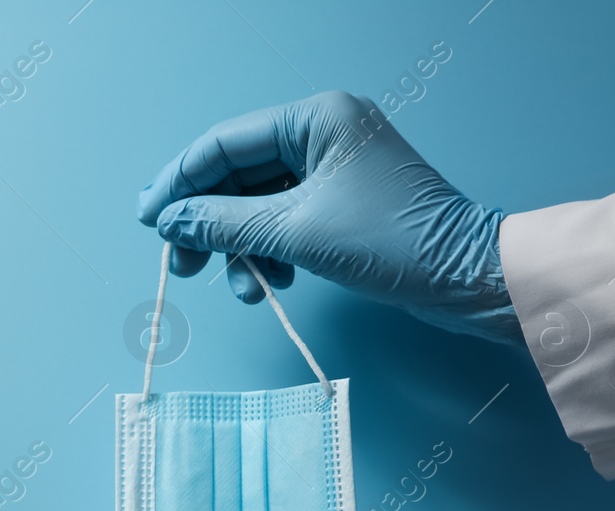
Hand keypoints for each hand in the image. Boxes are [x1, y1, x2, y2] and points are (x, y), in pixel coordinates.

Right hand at [137, 90, 524, 347]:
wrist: (466, 279)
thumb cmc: (391, 242)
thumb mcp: (294, 232)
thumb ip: (223, 223)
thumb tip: (170, 221)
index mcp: (315, 118)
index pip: (224, 143)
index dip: (179, 182)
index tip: (148, 220)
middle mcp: (322, 134)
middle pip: (237, 176)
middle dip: (209, 225)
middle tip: (184, 266)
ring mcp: (333, 169)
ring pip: (257, 206)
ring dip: (240, 250)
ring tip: (244, 290)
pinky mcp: (341, 204)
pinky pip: (283, 223)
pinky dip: (269, 254)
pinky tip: (275, 283)